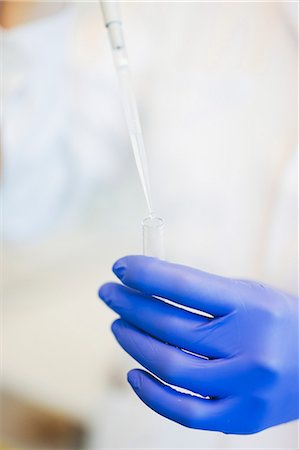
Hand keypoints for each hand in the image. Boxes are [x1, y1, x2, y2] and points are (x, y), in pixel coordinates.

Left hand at [99, 256, 298, 433]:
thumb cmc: (276, 322)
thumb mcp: (248, 294)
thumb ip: (202, 293)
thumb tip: (145, 286)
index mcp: (252, 306)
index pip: (183, 285)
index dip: (145, 273)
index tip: (121, 267)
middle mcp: (250, 347)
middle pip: (171, 325)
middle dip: (130, 305)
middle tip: (110, 293)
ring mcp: (245, 388)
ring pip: (172, 366)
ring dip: (134, 343)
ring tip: (119, 324)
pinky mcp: (241, 418)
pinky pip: (186, 412)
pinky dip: (152, 394)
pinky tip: (134, 372)